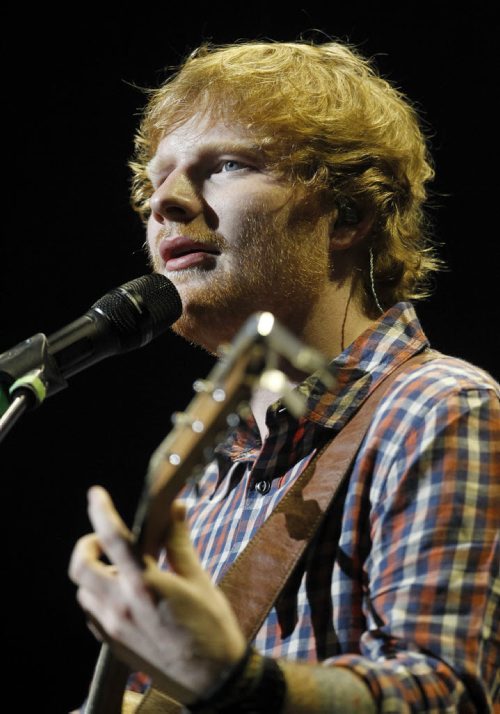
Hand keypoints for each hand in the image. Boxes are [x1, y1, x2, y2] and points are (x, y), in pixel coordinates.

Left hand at [68, 486, 246, 702]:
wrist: (213, 679)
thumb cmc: (212, 626)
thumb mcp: (199, 580)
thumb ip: (179, 542)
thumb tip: (176, 507)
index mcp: (146, 584)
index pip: (113, 538)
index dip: (101, 511)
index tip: (96, 494)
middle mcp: (123, 605)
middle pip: (81, 566)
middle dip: (86, 546)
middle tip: (104, 540)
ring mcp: (114, 628)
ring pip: (83, 590)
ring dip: (93, 573)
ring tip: (118, 568)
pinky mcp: (113, 644)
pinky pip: (91, 613)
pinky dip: (96, 596)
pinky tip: (119, 594)